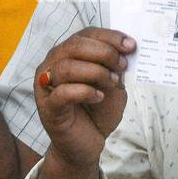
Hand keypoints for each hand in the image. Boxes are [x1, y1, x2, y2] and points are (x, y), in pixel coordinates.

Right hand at [34, 29, 136, 168]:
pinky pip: (63, 92)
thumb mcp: (114, 85)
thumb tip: (125, 50)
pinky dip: (85, 92)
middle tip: (122, 65)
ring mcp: (47, 86)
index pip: (85, 34)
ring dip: (96, 72)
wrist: (87, 145)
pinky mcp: (48, 107)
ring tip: (112, 82)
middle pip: (74, 46)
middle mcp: (53, 64)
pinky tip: (98, 97)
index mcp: (68, 54)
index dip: (109, 36)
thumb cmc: (97, 112)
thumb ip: (115, 67)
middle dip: (104, 52)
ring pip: (67, 67)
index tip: (130, 45)